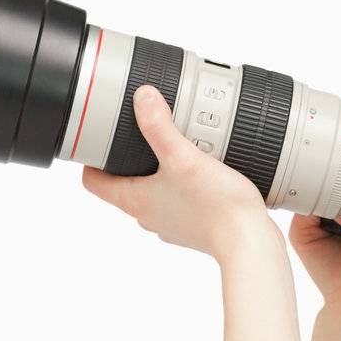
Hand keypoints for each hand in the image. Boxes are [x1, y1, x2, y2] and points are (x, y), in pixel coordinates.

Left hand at [81, 85, 269, 260]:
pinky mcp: (193, 228)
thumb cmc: (217, 207)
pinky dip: (183, 188)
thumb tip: (143, 97)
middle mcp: (148, 215)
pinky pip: (178, 203)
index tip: (98, 141)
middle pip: (122, 185)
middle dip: (127, 161)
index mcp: (135, 200)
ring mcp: (170, 224)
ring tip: (175, 151)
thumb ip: (160, 126)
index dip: (90, 160)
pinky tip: (201, 174)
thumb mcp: (184, 157)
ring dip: (158, 175)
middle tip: (139, 136)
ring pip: (151, 194)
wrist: (250, 242)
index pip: (92, 182)